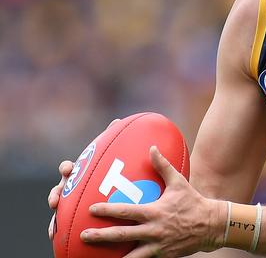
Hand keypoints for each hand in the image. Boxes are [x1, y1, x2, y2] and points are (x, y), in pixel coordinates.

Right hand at [47, 118, 120, 239]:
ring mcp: (73, 201)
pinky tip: (54, 235)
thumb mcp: (117, 161)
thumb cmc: (114, 174)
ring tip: (55, 224)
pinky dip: (57, 228)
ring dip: (55, 215)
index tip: (68, 170)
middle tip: (56, 199)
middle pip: (61, 189)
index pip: (70, 169)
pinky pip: (64, 223)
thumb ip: (116, 142)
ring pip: (60, 207)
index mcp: (82, 174)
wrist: (119, 196)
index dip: (67, 169)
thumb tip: (117, 120)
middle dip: (56, 192)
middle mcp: (74, 187)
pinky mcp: (74, 216)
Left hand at [81, 146, 224, 257]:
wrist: (210, 225)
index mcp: (154, 212)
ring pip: (130, 257)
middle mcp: (153, 231)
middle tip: (83, 236)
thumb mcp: (178, 182)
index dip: (108, 210)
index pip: (126, 211)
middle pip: (121, 235)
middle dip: (100, 237)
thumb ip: (163, 166)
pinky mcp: (161, 256)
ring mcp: (156, 246)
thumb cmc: (192, 201)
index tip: (91, 209)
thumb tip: (152, 148)